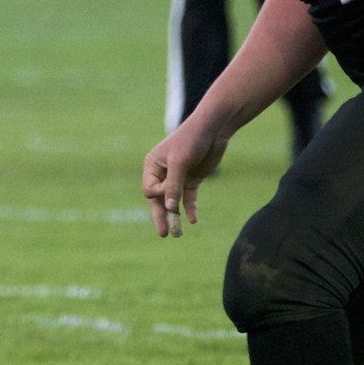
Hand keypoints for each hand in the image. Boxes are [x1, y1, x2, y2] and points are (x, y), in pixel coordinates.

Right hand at [141, 118, 228, 237]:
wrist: (213, 129)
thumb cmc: (191, 140)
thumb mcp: (180, 162)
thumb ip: (173, 185)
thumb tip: (169, 208)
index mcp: (152, 166)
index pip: (150, 190)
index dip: (161, 194)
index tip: (173, 185)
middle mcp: (162, 173)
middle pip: (159, 200)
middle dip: (161, 217)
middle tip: (164, 234)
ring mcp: (178, 178)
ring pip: (173, 202)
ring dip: (176, 217)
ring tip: (177, 235)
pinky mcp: (192, 179)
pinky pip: (188, 198)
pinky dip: (190, 209)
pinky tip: (194, 221)